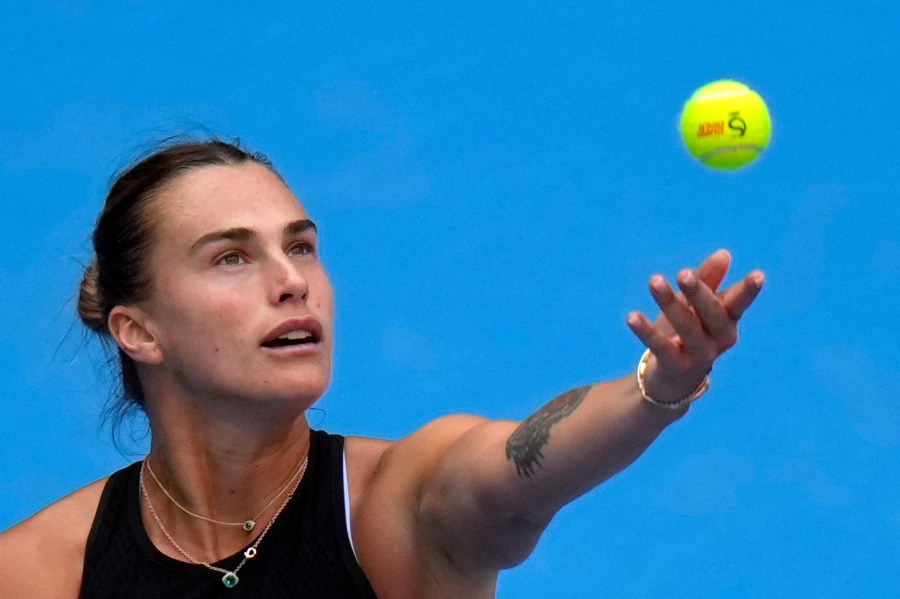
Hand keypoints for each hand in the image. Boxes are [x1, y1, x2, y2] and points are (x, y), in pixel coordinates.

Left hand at [625, 249, 764, 402]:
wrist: (671, 381)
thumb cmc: (686, 336)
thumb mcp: (695, 307)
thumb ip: (708, 282)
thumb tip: (724, 254)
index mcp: (727, 322)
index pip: (738, 303)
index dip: (748, 291)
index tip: (758, 275)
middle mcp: (719, 340)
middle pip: (712, 313)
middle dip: (699, 292)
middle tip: (683, 273)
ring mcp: (700, 356)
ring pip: (687, 327)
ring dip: (670, 303)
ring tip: (655, 281)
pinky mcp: (677, 368)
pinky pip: (661, 347)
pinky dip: (646, 331)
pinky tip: (632, 317)